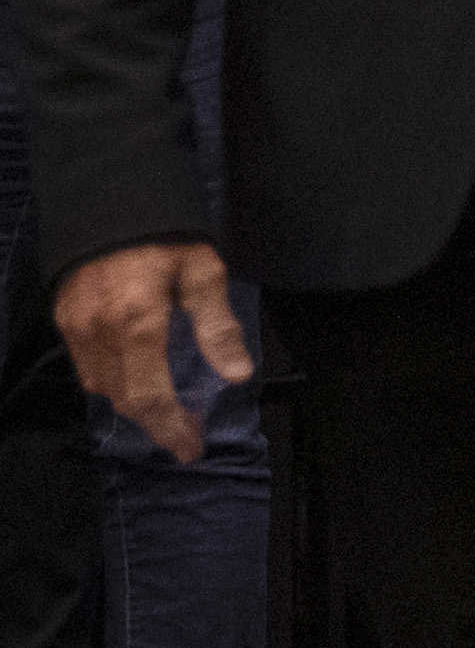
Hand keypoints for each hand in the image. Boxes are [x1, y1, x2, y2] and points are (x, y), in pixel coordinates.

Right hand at [54, 242, 253, 466]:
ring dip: (133, 405)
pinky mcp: (64, 319)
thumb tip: (237, 374)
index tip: (191, 449)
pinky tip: (136, 381)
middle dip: (157, 423)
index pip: (149, 396)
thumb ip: (217, 326)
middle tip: (187, 434)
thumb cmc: (165, 233)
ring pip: (101, 387)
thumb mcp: (204, 271)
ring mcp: (76, 327)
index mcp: (137, 323)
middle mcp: (99, 332)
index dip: (170, 428)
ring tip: (168, 412)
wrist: (107, 197)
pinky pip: (86, 366)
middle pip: (124, 399)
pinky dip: (111, 382)